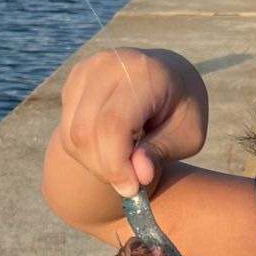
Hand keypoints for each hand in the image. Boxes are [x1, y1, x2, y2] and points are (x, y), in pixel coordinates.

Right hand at [58, 47, 208, 197]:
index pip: (113, 124)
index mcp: (145, 73)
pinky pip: (67, 130)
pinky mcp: (75, 81)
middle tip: (129, 183)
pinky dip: (86, 152)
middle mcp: (110, 65)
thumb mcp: (188, 134)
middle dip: (105, 169)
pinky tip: (111, 150)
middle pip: (86, 132)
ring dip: (94, 163)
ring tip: (123, 165)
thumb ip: (161, 152)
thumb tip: (139, 175)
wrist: (170, 76)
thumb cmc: (182, 109)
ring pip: (72, 134)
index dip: (116, 164)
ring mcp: (87, 70)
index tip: (131, 190)